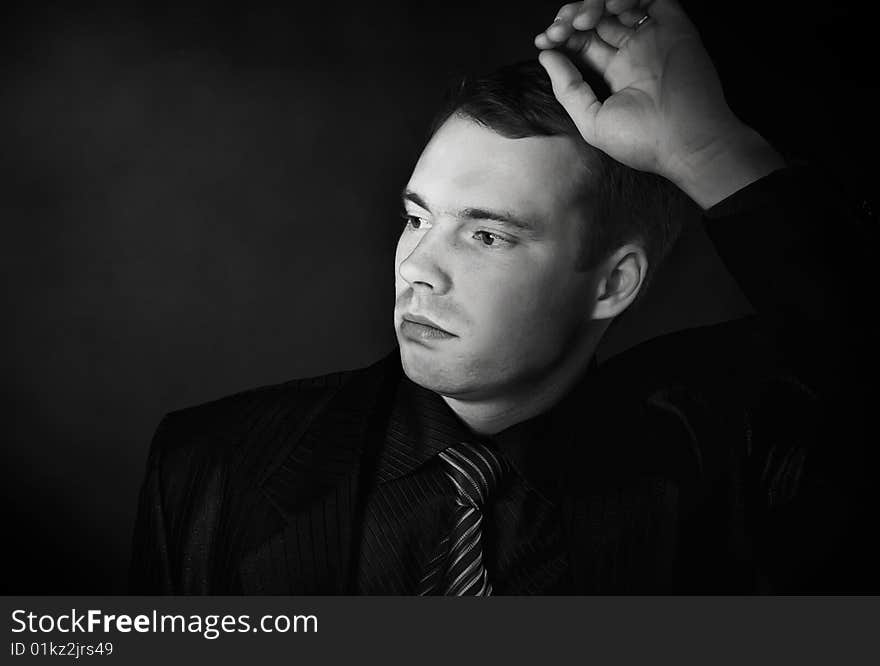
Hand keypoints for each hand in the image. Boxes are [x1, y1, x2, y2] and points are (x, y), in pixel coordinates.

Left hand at [535, 0, 783, 207]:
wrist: (687, 142)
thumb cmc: (642, 142)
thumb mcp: (592, 120)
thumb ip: (568, 88)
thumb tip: (546, 56)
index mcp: (613, 74)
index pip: (582, 42)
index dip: (562, 36)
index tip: (545, 41)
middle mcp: (632, 53)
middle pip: (596, 19)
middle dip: (572, 17)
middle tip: (560, 27)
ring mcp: (653, 38)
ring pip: (617, 5)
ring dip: (594, 5)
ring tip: (583, 20)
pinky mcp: (674, 26)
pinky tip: (613, 9)